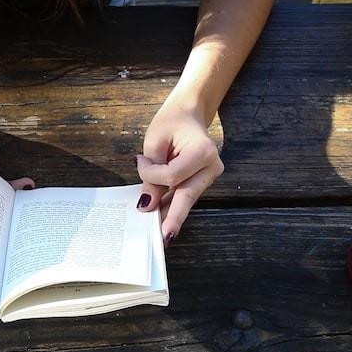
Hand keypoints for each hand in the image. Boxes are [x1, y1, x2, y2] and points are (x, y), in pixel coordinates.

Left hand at [133, 103, 223, 243]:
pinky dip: (172, 204)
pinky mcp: (203, 181)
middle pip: (187, 195)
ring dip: (169, 213)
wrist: (189, 113)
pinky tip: (161, 217)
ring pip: (186, 199)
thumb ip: (151, 173)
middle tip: (163, 238)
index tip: (139, 161)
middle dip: (172, 217)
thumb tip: (148, 205)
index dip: (151, 175)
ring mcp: (210, 175)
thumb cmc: (171, 122)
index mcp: (203, 151)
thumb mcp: (155, 142)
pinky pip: (185, 195)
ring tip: (156, 233)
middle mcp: (212, 166)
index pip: (173, 175)